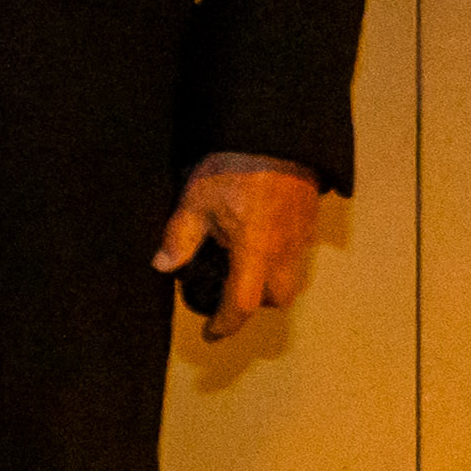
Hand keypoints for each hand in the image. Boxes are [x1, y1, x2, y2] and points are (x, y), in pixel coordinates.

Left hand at [156, 153, 323, 339]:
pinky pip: (297, 255)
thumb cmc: (235, 167)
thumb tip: (163, 266)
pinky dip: (278, 260)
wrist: (275, 137)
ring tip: (240, 265)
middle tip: (227, 293)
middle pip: (277, 298)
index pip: (243, 304)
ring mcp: (300, 238)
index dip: (226, 324)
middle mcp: (283, 251)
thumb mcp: (195, 200)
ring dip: (268, 282)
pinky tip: (256, 240)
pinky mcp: (308, 223)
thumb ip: (178, 237)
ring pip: (291, 278)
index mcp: (254, 251)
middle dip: (253, 304)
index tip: (211, 332)